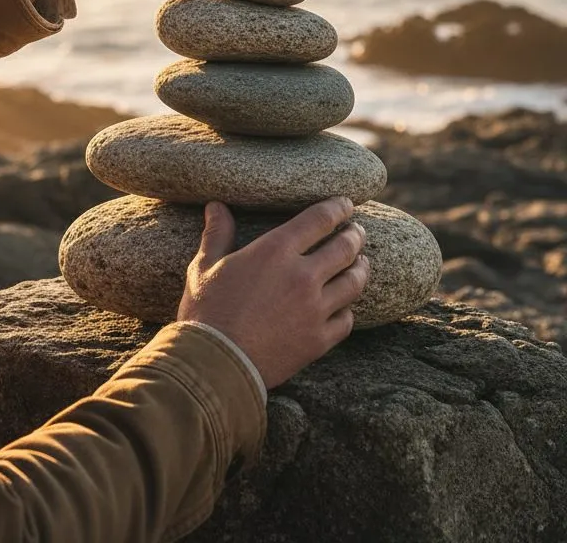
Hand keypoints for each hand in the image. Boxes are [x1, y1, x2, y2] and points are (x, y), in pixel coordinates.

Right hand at [176, 197, 368, 389]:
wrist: (217, 363)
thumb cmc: (206, 311)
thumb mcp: (204, 266)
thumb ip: (217, 234)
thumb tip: (216, 205)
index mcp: (275, 251)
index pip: (319, 219)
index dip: (337, 208)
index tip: (345, 204)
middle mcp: (302, 276)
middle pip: (345, 248)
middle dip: (355, 235)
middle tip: (357, 231)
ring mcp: (315, 309)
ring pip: (354, 282)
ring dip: (361, 268)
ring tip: (361, 262)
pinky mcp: (319, 340)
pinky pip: (347, 319)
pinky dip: (348, 308)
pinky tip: (345, 305)